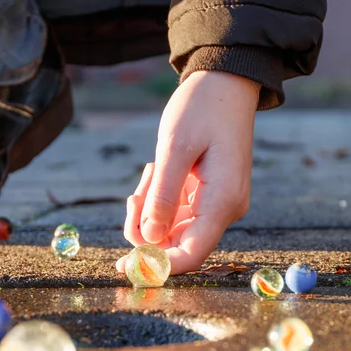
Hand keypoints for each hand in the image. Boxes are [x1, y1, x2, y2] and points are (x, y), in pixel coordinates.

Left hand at [116, 70, 258, 274]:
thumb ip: (162, 196)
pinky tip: (156, 172)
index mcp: (222, 201)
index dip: (158, 266)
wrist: (226, 83)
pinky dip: (158, 201)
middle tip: (133, 196)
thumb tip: (149, 239)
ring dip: (150, 211)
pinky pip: (177, 214)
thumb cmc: (202, 108)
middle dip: (146, 230)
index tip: (124, 264)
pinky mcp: (210, 197)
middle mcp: (225, 210)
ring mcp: (219, 205)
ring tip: (149, 173)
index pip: (191, 254)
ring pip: (173, 230)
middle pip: (178, 245)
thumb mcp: (175, 148)